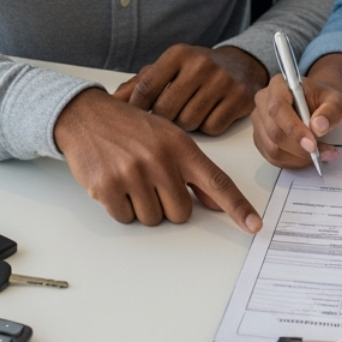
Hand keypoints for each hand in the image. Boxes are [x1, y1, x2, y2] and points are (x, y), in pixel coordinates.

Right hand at [54, 89, 261, 232]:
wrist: (86, 116)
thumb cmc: (131, 127)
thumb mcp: (168, 138)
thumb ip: (193, 170)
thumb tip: (215, 202)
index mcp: (181, 146)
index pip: (217, 182)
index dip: (237, 207)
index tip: (254, 226)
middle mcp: (160, 159)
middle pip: (180, 213)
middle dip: (167, 204)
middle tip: (151, 180)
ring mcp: (133, 173)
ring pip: (152, 219)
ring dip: (142, 206)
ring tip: (131, 178)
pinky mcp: (108, 187)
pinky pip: (125, 218)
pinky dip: (121, 207)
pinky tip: (115, 182)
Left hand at [113, 43, 267, 134]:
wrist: (241, 66)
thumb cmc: (195, 71)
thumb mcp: (168, 70)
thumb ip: (139, 85)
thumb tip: (108, 102)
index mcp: (178, 54)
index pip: (146, 88)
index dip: (138, 108)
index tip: (138, 117)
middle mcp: (201, 64)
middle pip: (166, 110)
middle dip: (165, 118)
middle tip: (171, 114)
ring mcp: (223, 81)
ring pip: (189, 122)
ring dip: (186, 124)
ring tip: (191, 112)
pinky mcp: (240, 98)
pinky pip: (212, 127)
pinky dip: (208, 127)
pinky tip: (210, 114)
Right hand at [251, 74, 341, 167]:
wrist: (318, 104)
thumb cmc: (325, 101)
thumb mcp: (337, 102)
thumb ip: (331, 112)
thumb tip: (318, 127)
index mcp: (279, 85)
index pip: (278, 108)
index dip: (293, 129)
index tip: (312, 144)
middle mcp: (264, 101)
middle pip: (273, 131)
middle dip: (299, 148)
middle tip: (322, 153)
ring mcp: (260, 121)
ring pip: (272, 148)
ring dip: (297, 158)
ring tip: (320, 155)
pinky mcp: (261, 138)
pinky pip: (272, 157)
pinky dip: (292, 162)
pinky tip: (308, 158)